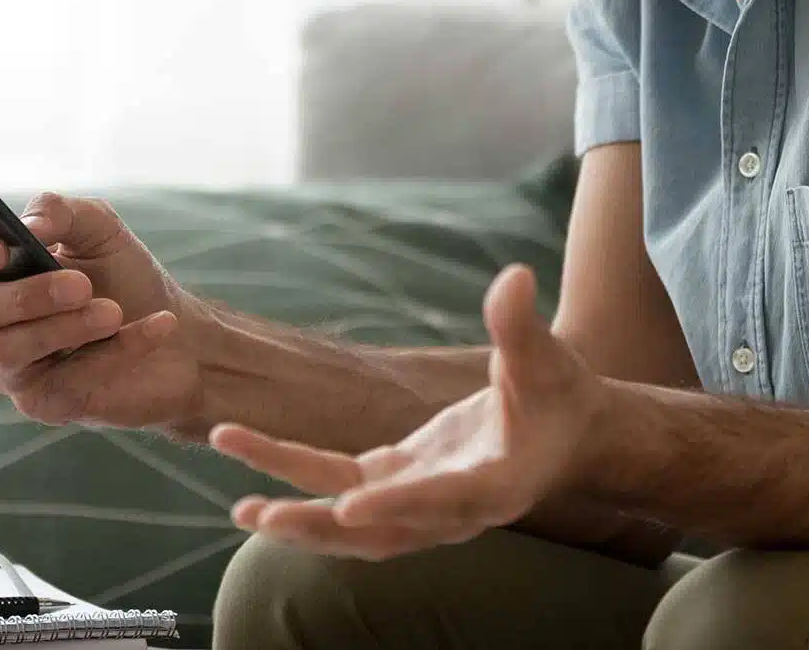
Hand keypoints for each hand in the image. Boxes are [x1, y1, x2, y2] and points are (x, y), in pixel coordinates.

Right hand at [0, 193, 207, 430]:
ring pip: (9, 351)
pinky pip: (66, 381)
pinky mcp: (43, 403)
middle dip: (29, 295)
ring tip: (114, 311)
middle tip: (81, 284)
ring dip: (67, 327)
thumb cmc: (127, 278)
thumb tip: (30, 224)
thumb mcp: (101, 230)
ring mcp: (10, 366)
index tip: (0, 247)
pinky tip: (156, 327)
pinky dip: (116, 350)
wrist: (180, 336)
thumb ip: (63, 212)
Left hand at [209, 263, 601, 559]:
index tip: (348, 505)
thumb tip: (515, 276)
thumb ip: (520, 325)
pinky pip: (347, 494)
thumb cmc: (560, 393)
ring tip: (241, 508)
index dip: (395, 504)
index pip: (439, 499)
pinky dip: (307, 487)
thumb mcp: (544, 357)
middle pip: (379, 532)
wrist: (567, 432)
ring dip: (300, 517)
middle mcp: (451, 510)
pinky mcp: (404, 483)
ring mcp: (422, 503)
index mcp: (494, 485)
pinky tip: (262, 476)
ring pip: (354, 522)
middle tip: (261, 515)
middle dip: (319, 526)